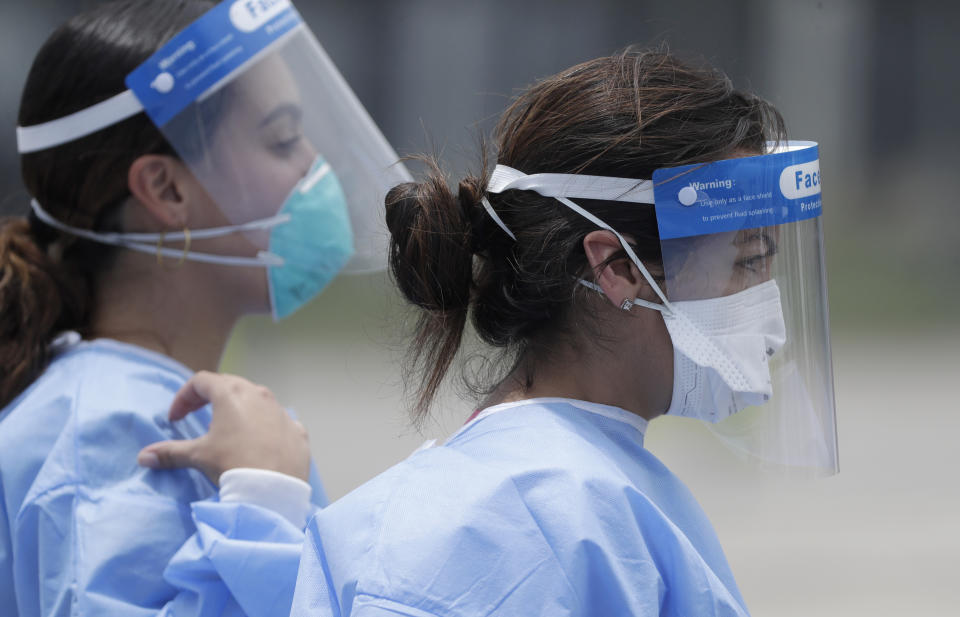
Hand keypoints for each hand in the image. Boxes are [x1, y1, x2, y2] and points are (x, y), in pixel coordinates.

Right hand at [137, 371, 310, 484]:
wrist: (274, 489)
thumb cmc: (234, 465)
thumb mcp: (198, 456)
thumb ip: (170, 452)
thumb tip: (143, 456)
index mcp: (232, 394)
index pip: (202, 381)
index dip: (184, 396)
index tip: (175, 418)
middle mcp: (259, 395)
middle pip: (230, 385)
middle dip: (210, 397)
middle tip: (197, 416)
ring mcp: (281, 411)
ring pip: (258, 400)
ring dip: (241, 409)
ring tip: (229, 429)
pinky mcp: (297, 430)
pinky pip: (278, 421)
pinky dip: (266, 427)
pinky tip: (259, 444)